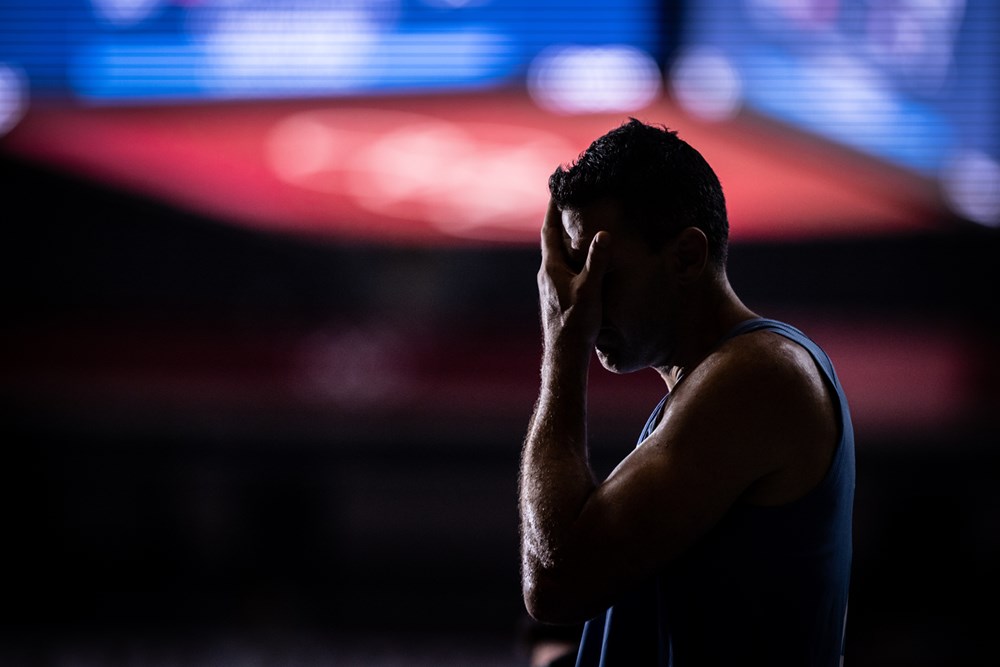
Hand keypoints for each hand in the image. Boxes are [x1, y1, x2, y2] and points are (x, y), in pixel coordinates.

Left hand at [537, 198, 610, 356]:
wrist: (564, 353)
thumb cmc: (576, 322)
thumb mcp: (590, 289)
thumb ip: (596, 261)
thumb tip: (603, 234)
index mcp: (551, 267)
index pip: (549, 230)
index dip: (553, 209)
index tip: (557, 189)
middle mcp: (547, 273)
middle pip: (551, 239)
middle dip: (559, 219)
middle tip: (568, 200)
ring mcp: (550, 285)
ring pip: (556, 254)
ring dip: (564, 238)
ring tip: (575, 224)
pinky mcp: (557, 296)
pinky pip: (562, 267)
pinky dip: (570, 256)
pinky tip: (580, 259)